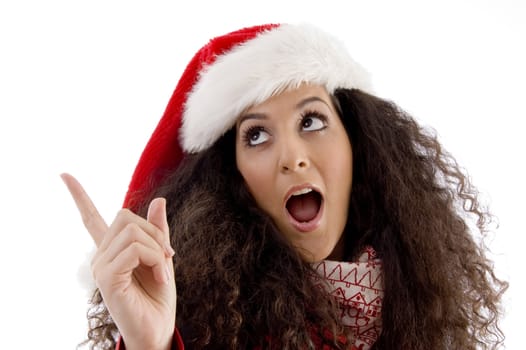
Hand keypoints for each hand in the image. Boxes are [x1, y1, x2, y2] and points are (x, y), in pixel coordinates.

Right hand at [61, 173, 175, 349]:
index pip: (91, 218)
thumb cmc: (158, 296)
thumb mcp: (162, 257)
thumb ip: (158, 231)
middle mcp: (101, 255)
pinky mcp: (106, 277)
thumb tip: (159, 200)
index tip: (64, 175)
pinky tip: (160, 277)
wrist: (158, 328)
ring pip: (132, 232)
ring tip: (163, 271)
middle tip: (168, 256)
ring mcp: (101, 266)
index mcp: (112, 250)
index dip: (79, 196)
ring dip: (158, 248)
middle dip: (154, 232)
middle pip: (125, 216)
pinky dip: (154, 259)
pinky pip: (134, 250)